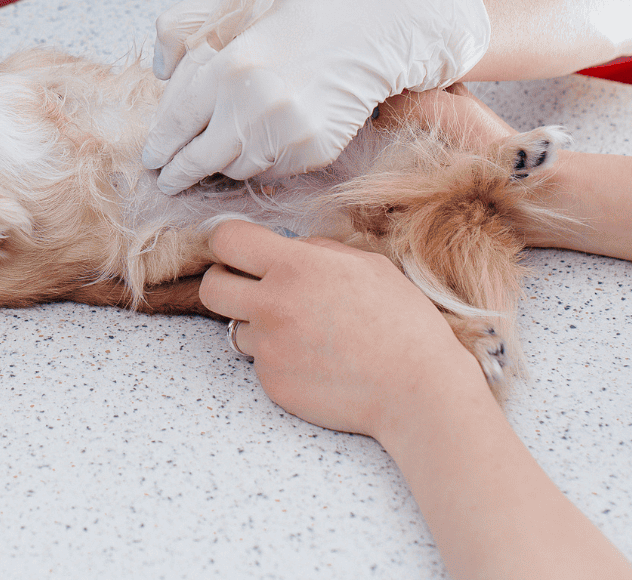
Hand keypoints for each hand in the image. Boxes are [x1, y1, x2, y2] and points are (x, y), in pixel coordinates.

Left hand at [143, 0, 490, 191]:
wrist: (376, 29)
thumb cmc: (301, 11)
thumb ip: (182, 27)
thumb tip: (160, 71)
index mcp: (229, 65)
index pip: (176, 122)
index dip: (160, 145)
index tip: (152, 157)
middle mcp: (256, 105)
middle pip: (200, 159)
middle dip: (179, 173)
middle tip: (169, 179)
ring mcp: (288, 132)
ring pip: (234, 169)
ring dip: (220, 165)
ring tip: (215, 157)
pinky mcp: (315, 151)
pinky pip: (271, 172)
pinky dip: (258, 163)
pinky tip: (257, 146)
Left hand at [200, 220, 484, 441]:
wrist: (419, 391)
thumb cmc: (401, 322)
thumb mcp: (365, 265)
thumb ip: (314, 251)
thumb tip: (283, 246)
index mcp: (294, 267)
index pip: (225, 240)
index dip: (229, 244)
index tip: (240, 251)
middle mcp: (273, 305)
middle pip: (211, 286)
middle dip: (225, 283)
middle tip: (251, 289)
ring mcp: (269, 348)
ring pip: (237, 327)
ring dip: (259, 326)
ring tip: (306, 334)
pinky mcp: (273, 384)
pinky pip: (259, 363)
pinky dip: (279, 360)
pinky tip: (316, 363)